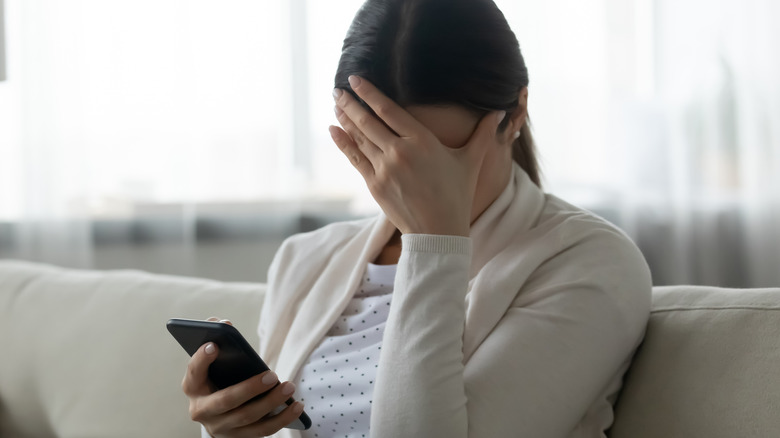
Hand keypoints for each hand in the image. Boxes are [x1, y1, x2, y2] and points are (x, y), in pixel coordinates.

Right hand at [180, 318, 303, 437]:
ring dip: (271, 402)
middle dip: (250, 388)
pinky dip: (282, 418)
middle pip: (226, 400)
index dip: (201, 359)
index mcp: (193, 386)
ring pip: (247, 417)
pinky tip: (297, 406)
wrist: (220, 411)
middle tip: (272, 375)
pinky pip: (262, 431)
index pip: (193, 372)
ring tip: (289, 386)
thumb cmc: (220, 375)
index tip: (215, 344)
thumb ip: (216, 336)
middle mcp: (201, 410)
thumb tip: (223, 322)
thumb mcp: (215, 360)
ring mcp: (219, 427)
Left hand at [330, 75, 504, 235]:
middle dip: (351, 102)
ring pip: (360, 138)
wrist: (439, 232)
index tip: (357, 79)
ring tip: (336, 103)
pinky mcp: (375, 185)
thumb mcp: (471, 162)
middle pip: (369, 121)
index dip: (370, 93)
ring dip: (345, 118)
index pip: (389, 110)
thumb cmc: (457, 196)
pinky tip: (334, 129)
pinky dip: (343, 143)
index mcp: (422, 141)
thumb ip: (482, 134)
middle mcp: (400, 152)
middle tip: (338, 88)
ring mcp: (384, 169)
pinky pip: (355, 158)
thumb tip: (499, 113)